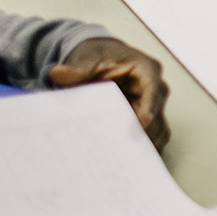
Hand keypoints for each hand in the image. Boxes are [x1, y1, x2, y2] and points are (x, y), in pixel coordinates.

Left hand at [49, 37, 171, 149]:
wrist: (98, 60)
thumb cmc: (99, 56)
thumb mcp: (87, 59)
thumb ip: (76, 68)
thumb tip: (58, 73)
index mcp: (146, 69)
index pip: (153, 89)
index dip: (150, 106)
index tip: (143, 123)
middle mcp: (155, 88)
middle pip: (157, 115)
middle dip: (144, 134)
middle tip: (125, 150)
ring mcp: (152, 106)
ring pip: (158, 130)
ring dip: (143, 145)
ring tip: (122, 159)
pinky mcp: (146, 120)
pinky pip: (150, 137)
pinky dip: (140, 148)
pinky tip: (122, 159)